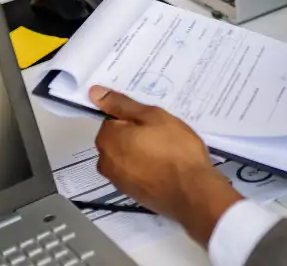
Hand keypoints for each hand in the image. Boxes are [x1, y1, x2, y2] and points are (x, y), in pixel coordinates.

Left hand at [90, 86, 241, 244]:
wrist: (191, 191)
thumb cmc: (175, 151)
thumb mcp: (152, 116)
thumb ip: (121, 105)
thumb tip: (96, 94)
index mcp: (107, 139)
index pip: (112, 119)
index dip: (134, 117)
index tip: (152, 119)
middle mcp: (106, 162)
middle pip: (118, 139)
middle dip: (136, 134)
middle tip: (162, 132)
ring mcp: (118, 180)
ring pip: (127, 156)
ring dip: (142, 151)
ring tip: (167, 150)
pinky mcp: (132, 193)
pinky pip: (135, 172)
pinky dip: (146, 167)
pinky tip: (166, 165)